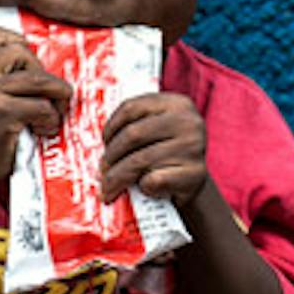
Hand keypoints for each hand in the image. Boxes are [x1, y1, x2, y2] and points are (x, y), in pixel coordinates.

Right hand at [0, 26, 71, 187]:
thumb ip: (1, 77)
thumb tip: (43, 62)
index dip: (20, 44)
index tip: (30, 67)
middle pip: (22, 51)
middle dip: (43, 73)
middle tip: (46, 96)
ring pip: (39, 79)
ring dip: (57, 95)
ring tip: (54, 112)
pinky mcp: (2, 114)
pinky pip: (43, 106)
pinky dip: (51, 119)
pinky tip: (43, 130)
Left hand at [100, 91, 208, 205]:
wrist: (193, 185)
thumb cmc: (165, 156)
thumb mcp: (156, 132)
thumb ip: (134, 127)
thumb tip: (99, 148)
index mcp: (176, 104)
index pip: (131, 107)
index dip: (111, 127)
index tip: (104, 143)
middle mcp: (188, 121)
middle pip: (133, 135)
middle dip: (110, 156)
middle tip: (102, 171)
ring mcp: (194, 147)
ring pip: (140, 160)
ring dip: (117, 177)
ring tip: (108, 187)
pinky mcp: (195, 174)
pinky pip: (154, 180)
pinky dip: (142, 188)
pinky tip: (142, 190)